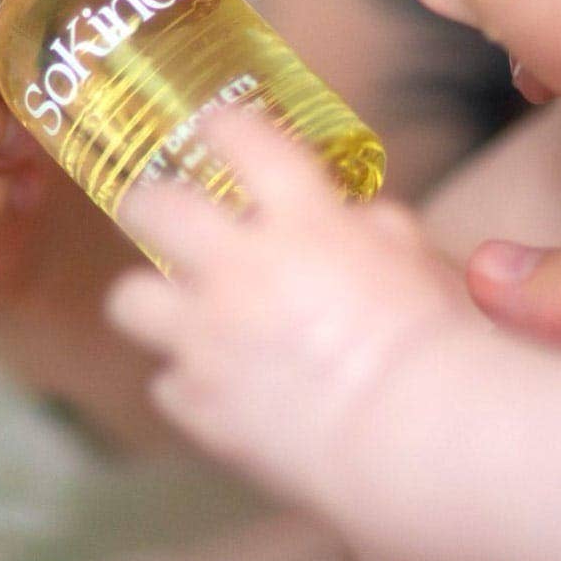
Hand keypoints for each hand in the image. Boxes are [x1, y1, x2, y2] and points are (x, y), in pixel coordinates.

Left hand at [107, 108, 469, 483]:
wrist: (407, 432)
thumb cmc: (430, 344)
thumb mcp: (414, 262)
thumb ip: (373, 231)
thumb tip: (352, 221)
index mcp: (301, 218)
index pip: (237, 138)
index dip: (220, 128)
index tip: (216, 131)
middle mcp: (237, 267)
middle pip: (150, 207)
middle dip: (151, 205)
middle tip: (164, 216)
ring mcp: (206, 337)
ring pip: (129, 298)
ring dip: (153, 303)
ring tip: (181, 316)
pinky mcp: (197, 403)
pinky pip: (168, 384)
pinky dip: (193, 387)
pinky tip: (226, 394)